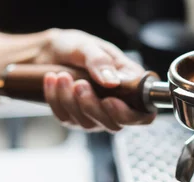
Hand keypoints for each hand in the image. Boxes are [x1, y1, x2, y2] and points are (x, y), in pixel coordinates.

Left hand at [36, 29, 155, 132]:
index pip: (142, 114)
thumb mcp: (88, 46)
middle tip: (79, 84)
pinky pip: (65, 118)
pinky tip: (52, 80)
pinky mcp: (73, 117)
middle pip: (114, 124)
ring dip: (70, 100)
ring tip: (62, 75)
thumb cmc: (77, 47)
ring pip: (87, 122)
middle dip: (92, 106)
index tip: (109, 101)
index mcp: (130, 85)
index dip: (129, 115)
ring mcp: (95, 114)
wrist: (50, 50)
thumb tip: (112, 83)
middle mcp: (116, 104)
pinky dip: (56, 99)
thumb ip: (100, 61)